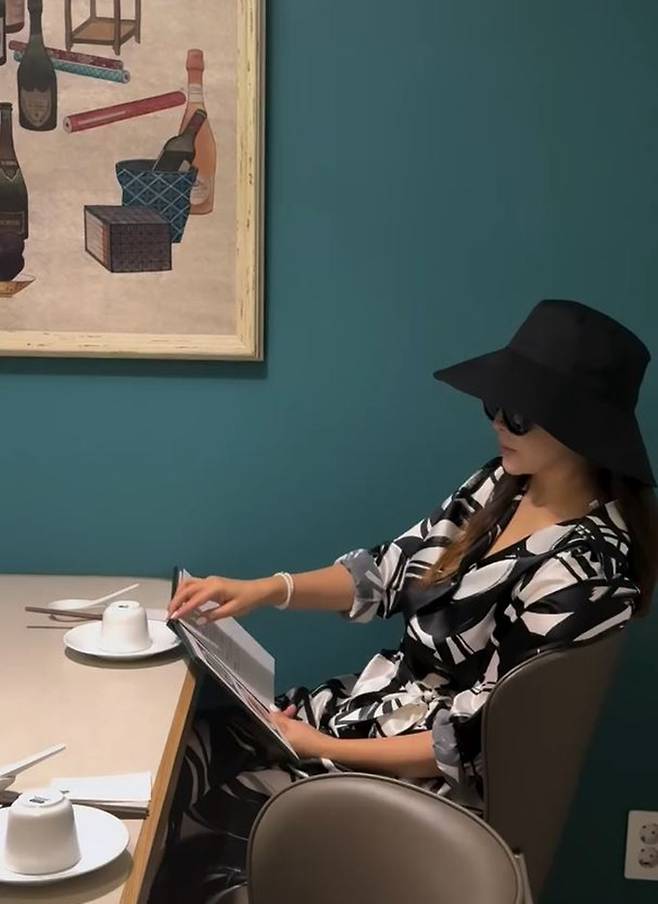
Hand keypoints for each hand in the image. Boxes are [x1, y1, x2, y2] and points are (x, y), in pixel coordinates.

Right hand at [168, 575, 284, 620]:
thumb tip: (198, 621)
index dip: (183, 608)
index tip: (173, 617)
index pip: (195, 599)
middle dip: (176, 601)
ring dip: (178, 595)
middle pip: (187, 588)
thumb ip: (214, 615)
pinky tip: (183, 603)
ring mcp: (209, 580)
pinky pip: (193, 585)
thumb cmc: (247, 600)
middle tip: (169, 615)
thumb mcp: (233, 610)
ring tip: (173, 609)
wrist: (257, 590)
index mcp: (215, 588)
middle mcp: (210, 581)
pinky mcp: (210, 582)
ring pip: (188, 584)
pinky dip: (184, 592)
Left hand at [269, 706, 335, 758]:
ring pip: (283, 730)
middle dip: (282, 717)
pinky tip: (298, 724)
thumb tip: (271, 710)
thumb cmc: (308, 739)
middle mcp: (278, 748)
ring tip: (296, 715)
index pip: (268, 725)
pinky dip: (292, 728)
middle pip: (276, 728)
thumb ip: (279, 717)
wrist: (323, 748)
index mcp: (275, 742)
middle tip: (290, 710)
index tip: (278, 708)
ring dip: (288, 721)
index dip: (273, 714)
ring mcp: (286, 748)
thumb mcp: (291, 724)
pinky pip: (289, 735)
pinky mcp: (294, 748)